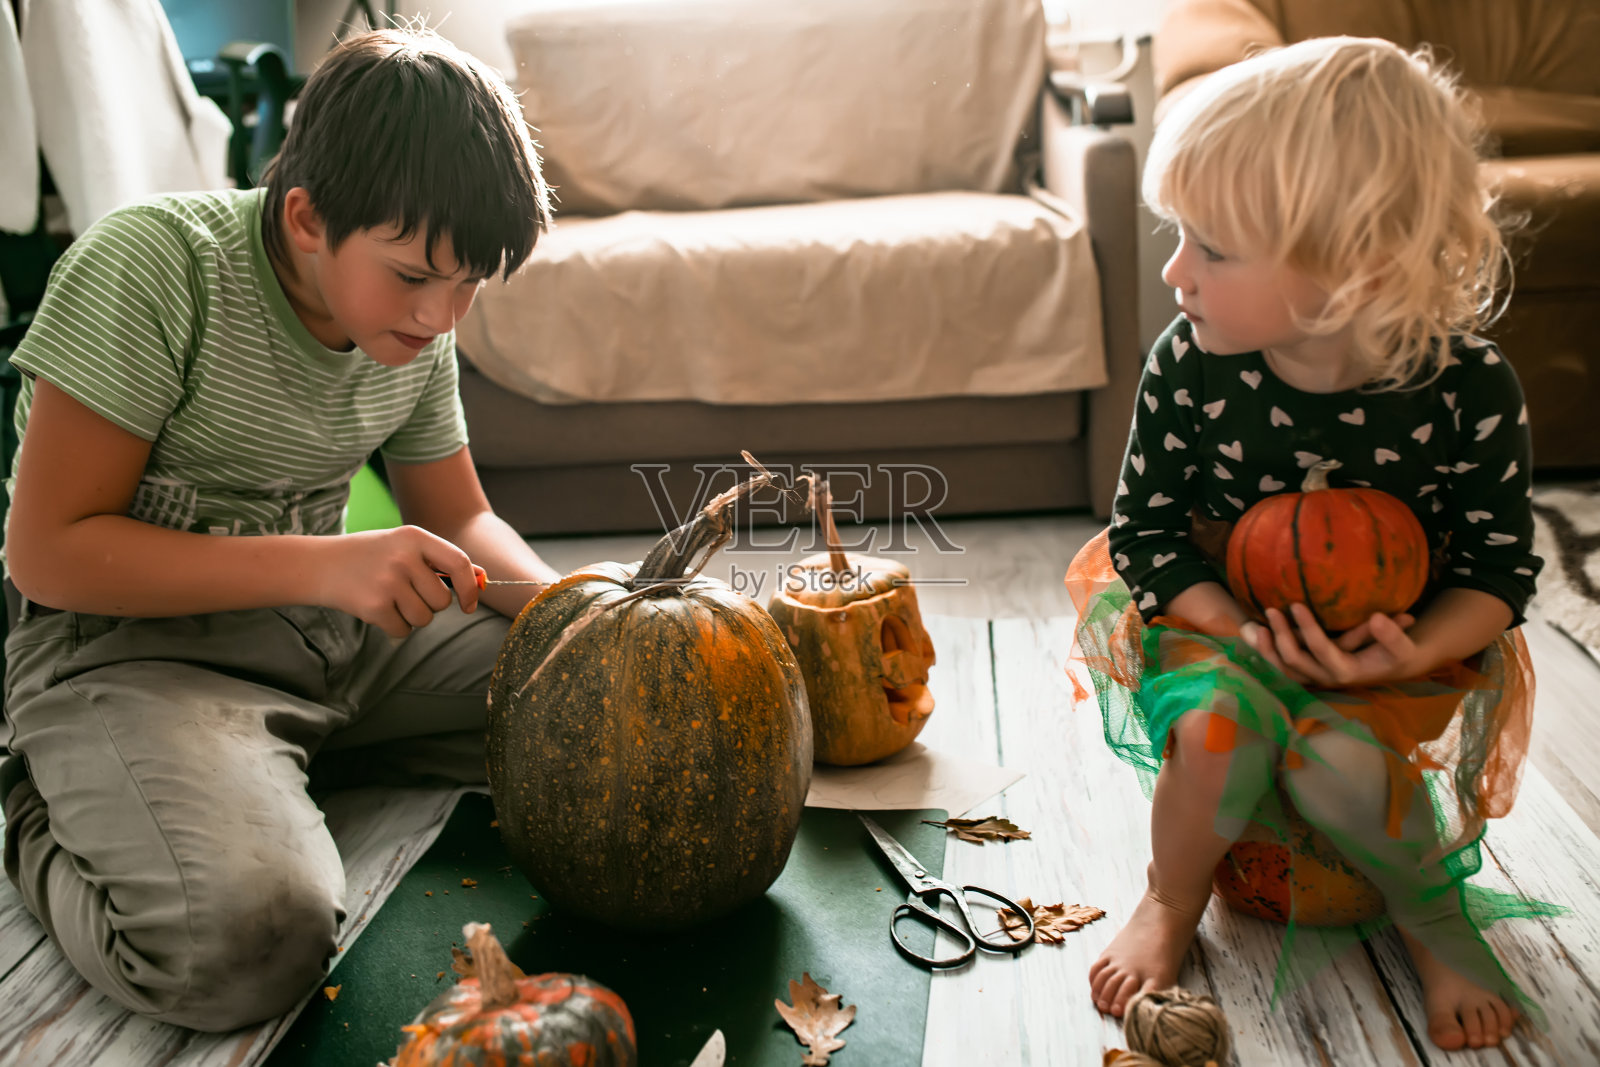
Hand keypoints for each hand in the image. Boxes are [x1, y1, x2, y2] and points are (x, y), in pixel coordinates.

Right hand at [315, 526, 479, 637]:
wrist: (319, 564)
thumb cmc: (371, 556)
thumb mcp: (405, 546)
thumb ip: (441, 561)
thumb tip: (483, 578)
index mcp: (415, 537)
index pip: (459, 563)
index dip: (470, 588)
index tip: (469, 605)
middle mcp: (403, 557)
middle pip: (442, 601)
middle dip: (430, 606)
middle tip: (407, 593)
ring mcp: (387, 582)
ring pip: (424, 618)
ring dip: (411, 617)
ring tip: (390, 599)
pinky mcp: (373, 606)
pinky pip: (403, 631)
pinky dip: (394, 627)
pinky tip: (377, 609)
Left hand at [1244, 604, 1420, 687]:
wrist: (1389, 668)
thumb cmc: (1396, 655)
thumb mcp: (1402, 648)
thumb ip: (1392, 635)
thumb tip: (1377, 618)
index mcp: (1346, 671)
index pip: (1322, 649)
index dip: (1308, 629)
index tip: (1296, 605)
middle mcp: (1324, 678)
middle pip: (1295, 661)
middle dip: (1282, 636)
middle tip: (1272, 609)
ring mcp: (1313, 678)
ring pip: (1281, 670)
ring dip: (1267, 649)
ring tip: (1256, 626)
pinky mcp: (1306, 675)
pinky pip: (1279, 669)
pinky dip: (1265, 654)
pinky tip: (1254, 635)